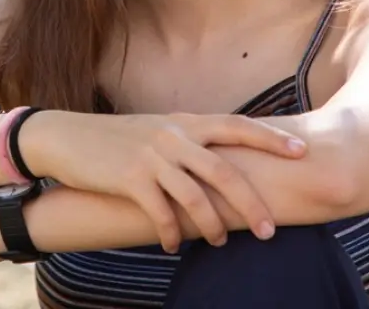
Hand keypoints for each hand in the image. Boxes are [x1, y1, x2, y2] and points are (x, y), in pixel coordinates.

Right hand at [25, 112, 306, 252]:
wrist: (66, 137)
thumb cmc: (116, 140)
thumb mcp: (157, 130)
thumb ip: (189, 142)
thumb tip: (222, 165)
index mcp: (185, 122)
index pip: (237, 126)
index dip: (271, 139)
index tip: (302, 152)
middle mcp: (173, 135)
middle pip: (225, 170)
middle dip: (251, 203)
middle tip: (269, 230)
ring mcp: (151, 156)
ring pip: (195, 196)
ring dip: (213, 225)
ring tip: (221, 243)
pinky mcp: (129, 178)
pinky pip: (160, 212)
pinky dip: (172, 233)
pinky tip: (175, 245)